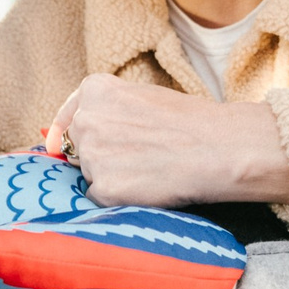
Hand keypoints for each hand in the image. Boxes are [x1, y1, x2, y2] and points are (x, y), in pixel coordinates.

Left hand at [42, 73, 288, 207]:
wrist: (220, 147)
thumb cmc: (192, 121)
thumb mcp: (144, 96)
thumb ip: (110, 110)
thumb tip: (72, 134)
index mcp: (95, 90)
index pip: (68, 117)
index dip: (73, 134)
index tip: (69, 146)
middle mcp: (87, 120)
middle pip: (78, 147)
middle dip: (99, 155)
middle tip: (138, 157)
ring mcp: (93, 155)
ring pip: (89, 174)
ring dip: (111, 177)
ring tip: (149, 170)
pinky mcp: (103, 188)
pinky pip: (100, 198)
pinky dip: (119, 198)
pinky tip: (147, 187)